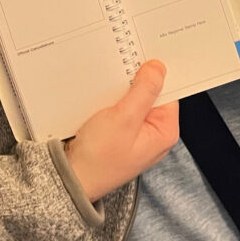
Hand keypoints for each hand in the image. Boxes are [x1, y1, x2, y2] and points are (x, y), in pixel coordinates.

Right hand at [65, 60, 178, 201]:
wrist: (71, 179)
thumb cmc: (98, 160)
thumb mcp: (124, 119)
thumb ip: (144, 91)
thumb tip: (157, 69)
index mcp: (164, 132)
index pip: (168, 91)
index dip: (155, 74)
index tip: (142, 61)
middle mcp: (153, 133)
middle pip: (152, 94)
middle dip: (136, 82)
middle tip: (121, 76)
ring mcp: (136, 133)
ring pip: (134, 99)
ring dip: (122, 91)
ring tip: (109, 92)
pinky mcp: (120, 133)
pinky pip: (122, 108)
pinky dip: (113, 100)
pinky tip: (102, 100)